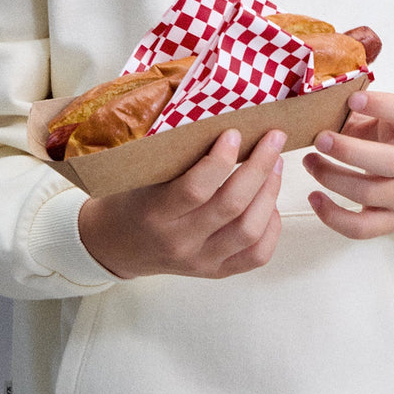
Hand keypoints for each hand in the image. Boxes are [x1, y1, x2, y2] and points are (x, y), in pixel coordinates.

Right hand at [77, 127, 284, 278]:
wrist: (118, 246)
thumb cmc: (133, 199)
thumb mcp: (143, 175)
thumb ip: (178, 156)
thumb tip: (225, 120)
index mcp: (156, 214)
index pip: (195, 189)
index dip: (220, 160)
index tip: (234, 133)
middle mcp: (180, 242)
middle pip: (231, 206)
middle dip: (259, 167)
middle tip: (273, 139)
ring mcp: (201, 262)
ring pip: (250, 230)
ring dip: (270, 192)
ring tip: (276, 165)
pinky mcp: (216, 272)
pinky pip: (257, 255)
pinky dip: (272, 225)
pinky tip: (270, 203)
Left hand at [303, 90, 393, 239]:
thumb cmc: (384, 139)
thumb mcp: (375, 118)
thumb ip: (351, 110)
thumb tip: (312, 99)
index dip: (382, 106)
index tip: (352, 99)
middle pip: (388, 162)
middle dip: (349, 151)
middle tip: (319, 139)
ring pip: (369, 193)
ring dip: (332, 178)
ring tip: (309, 162)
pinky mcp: (391, 221)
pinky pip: (362, 227)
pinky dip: (333, 216)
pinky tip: (314, 197)